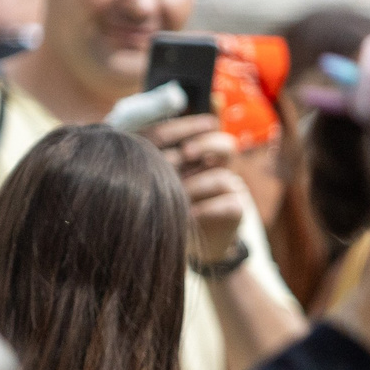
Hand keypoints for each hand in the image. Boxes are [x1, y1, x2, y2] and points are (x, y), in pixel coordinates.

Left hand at [140, 115, 247, 262]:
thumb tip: (134, 136)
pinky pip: (229, 203)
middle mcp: (214, 166)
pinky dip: (206, 209)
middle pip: (224, 144)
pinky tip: (188, 215)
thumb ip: (148, 158)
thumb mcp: (151, 181)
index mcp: (195, 152)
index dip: (189, 126)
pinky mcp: (235, 209)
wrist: (179, 244)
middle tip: (186, 152)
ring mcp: (227, 187)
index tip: (176, 125)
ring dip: (198, 185)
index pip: (199, 130)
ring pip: (223, 177)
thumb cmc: (158, 207)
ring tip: (179, 194)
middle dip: (206, 143)